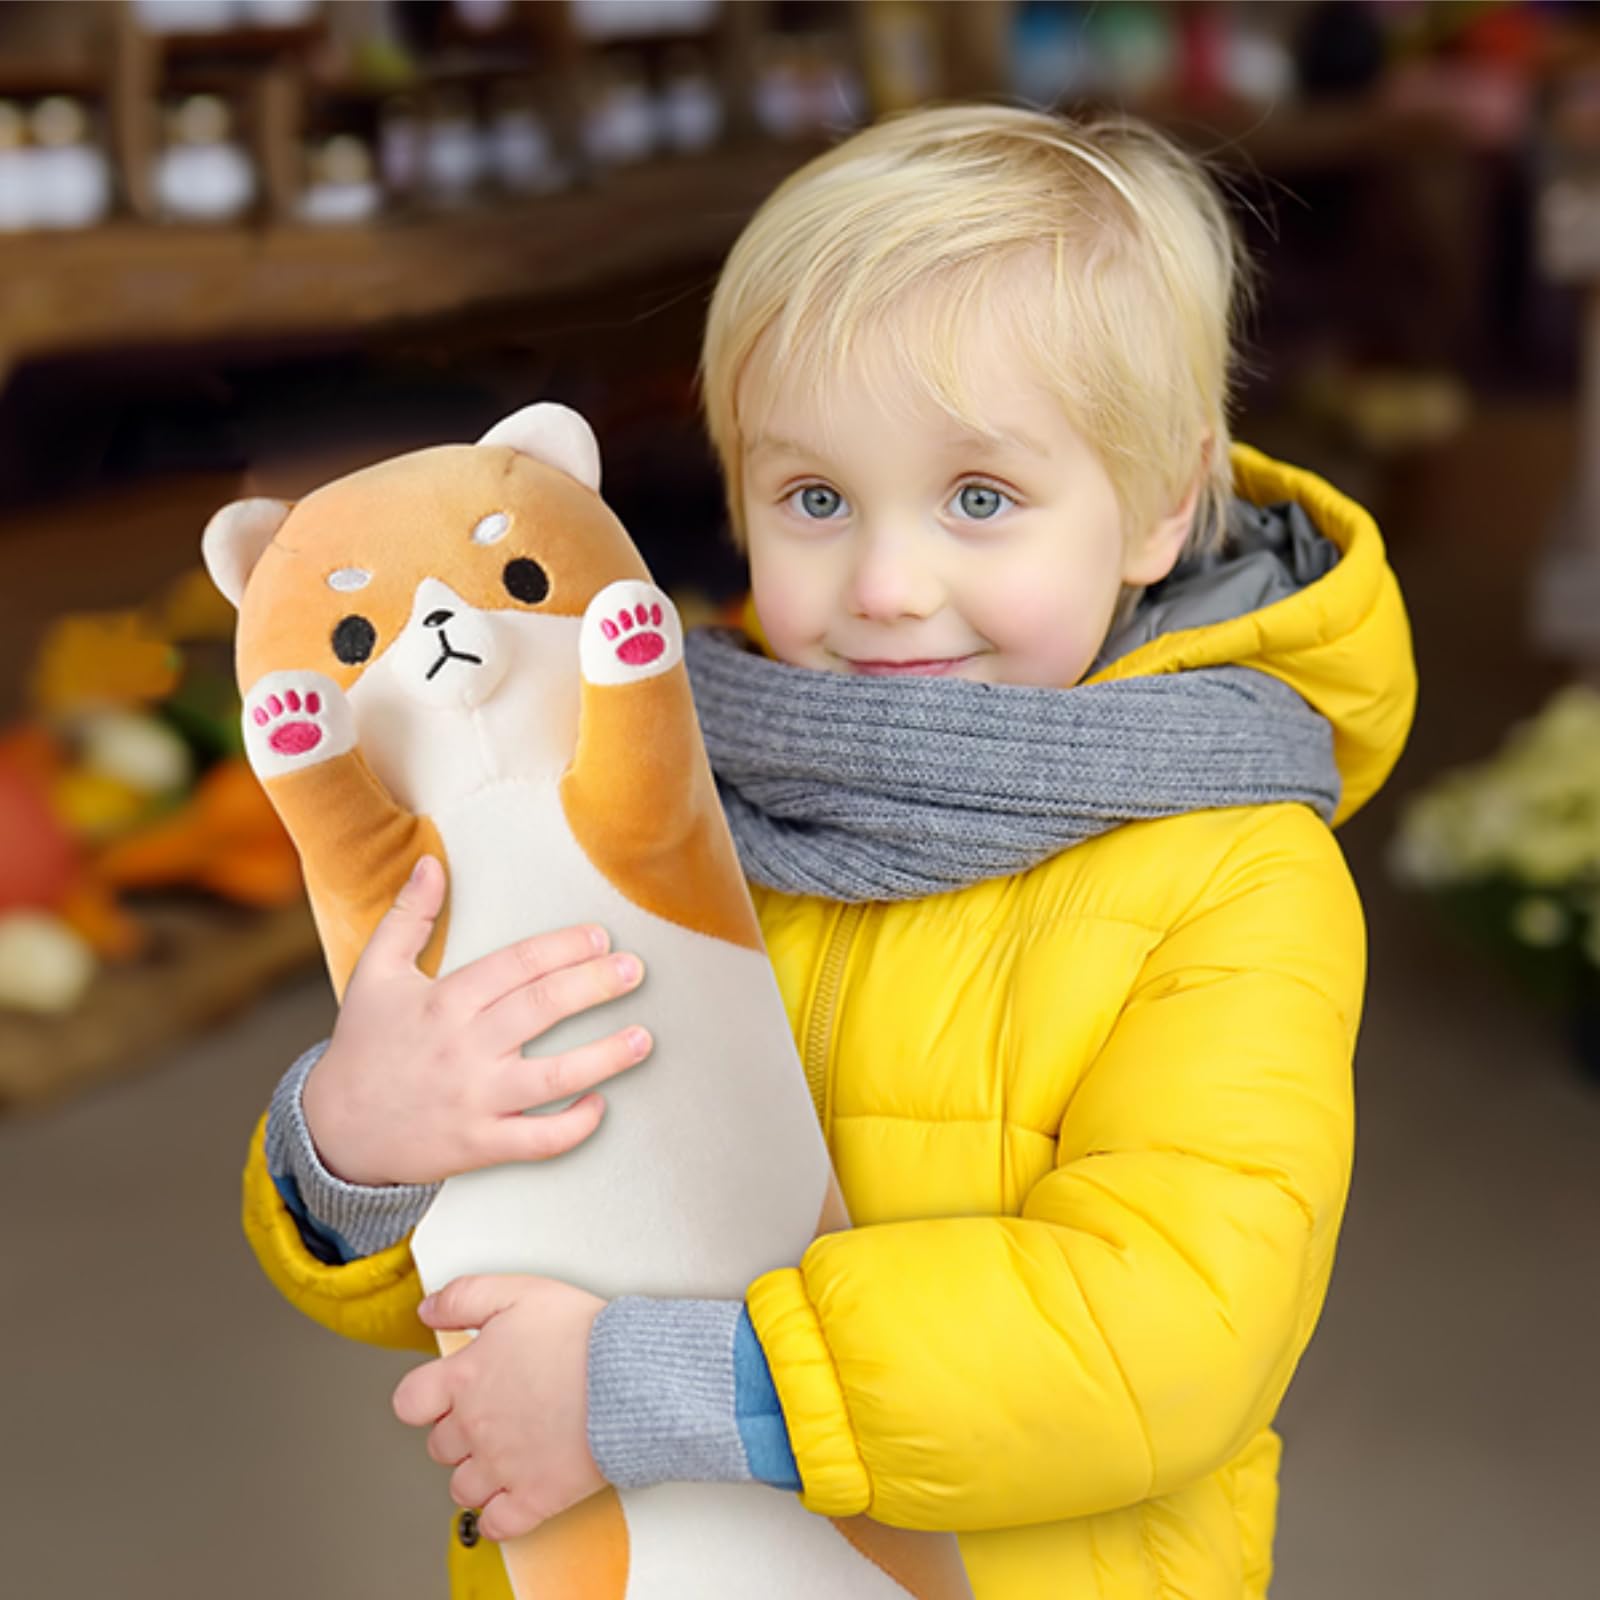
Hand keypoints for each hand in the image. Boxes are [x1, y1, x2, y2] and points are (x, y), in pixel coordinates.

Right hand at [302, 855, 650, 1186]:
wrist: (336, 1131)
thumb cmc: (364, 1046)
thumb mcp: (375, 973)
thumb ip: (407, 916)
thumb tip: (432, 862)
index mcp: (444, 1002)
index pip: (515, 965)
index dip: (562, 947)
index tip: (600, 936)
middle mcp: (464, 1047)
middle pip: (541, 1008)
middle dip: (593, 985)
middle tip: (634, 969)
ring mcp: (475, 1099)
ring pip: (553, 1077)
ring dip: (605, 1056)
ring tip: (644, 1037)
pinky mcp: (479, 1145)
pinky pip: (537, 1141)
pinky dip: (574, 1127)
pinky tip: (601, 1105)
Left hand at [393, 1275, 606, 1541]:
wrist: (631, 1376)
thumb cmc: (582, 1334)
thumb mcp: (519, 1292)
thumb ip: (464, 1297)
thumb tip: (427, 1311)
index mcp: (465, 1378)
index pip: (409, 1402)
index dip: (426, 1398)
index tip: (448, 1393)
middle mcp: (475, 1428)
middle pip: (440, 1446)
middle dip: (461, 1432)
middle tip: (496, 1413)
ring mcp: (503, 1468)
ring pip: (463, 1488)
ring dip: (478, 1474)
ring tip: (509, 1451)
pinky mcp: (534, 1498)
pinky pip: (497, 1524)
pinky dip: (500, 1515)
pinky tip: (517, 1492)